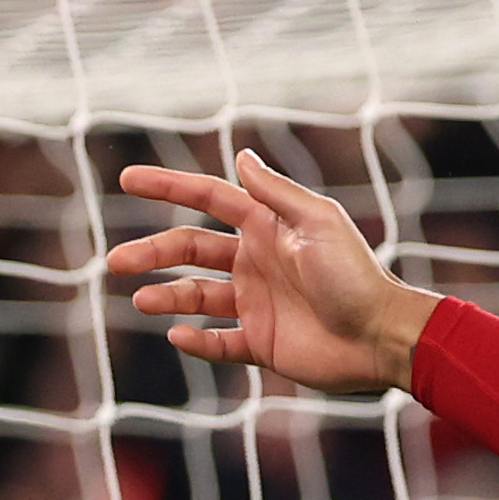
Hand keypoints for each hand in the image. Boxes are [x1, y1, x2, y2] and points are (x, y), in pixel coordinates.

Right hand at [108, 151, 438, 394]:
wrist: (382, 336)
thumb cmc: (356, 276)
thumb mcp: (316, 223)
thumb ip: (276, 194)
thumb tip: (241, 156)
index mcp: (267, 228)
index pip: (208, 199)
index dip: (169, 186)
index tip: (127, 179)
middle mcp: (257, 262)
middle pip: (190, 249)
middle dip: (152, 252)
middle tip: (116, 262)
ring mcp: (257, 303)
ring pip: (196, 296)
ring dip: (167, 296)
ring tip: (144, 300)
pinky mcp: (263, 342)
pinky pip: (219, 343)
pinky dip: (196, 342)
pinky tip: (178, 335)